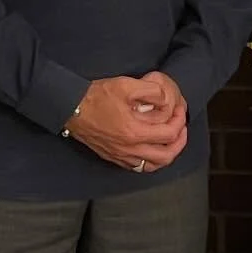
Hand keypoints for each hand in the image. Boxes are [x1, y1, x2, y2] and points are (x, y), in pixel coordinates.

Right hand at [67, 74, 186, 172]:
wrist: (71, 107)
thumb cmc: (97, 96)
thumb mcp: (126, 85)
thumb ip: (151, 91)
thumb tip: (166, 99)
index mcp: (134, 132)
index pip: (169, 134)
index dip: (180, 121)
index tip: (180, 111)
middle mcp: (129, 149)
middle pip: (166, 156)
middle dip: (179, 142)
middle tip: (181, 128)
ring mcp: (120, 156)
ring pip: (153, 166)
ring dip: (167, 155)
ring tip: (170, 141)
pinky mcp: (113, 157)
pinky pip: (138, 167)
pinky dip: (150, 161)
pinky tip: (151, 150)